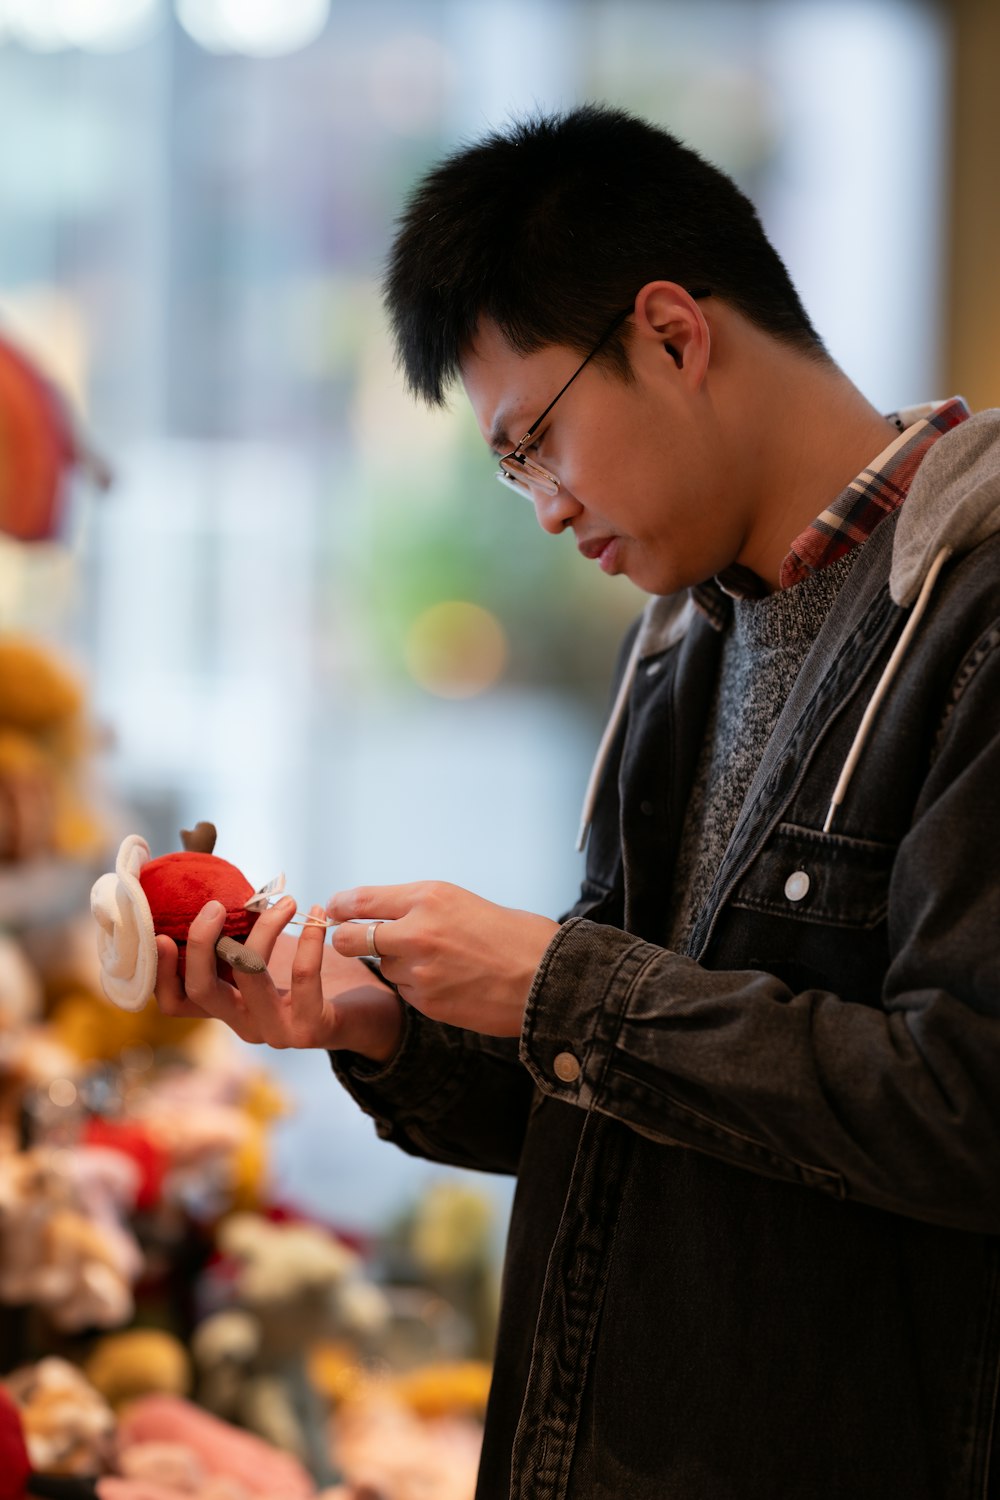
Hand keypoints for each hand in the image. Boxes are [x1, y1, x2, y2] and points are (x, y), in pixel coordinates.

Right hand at [154, 896, 403, 1062]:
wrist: (366, 1014)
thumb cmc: (313, 975)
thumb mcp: (269, 949)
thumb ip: (238, 925)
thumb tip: (209, 870)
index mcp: (227, 1006)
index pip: (176, 1002)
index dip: (162, 971)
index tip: (161, 933)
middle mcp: (243, 1024)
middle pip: (201, 989)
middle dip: (201, 942)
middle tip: (215, 905)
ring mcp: (275, 1031)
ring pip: (250, 976)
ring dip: (264, 929)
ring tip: (285, 900)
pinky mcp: (311, 1029)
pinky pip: (304, 979)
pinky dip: (309, 941)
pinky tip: (316, 914)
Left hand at [328, 881, 558, 1036]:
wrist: (545, 979)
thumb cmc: (511, 935)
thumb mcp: (461, 902)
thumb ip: (417, 907)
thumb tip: (377, 914)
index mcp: (427, 897)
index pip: (359, 900)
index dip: (340, 907)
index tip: (335, 910)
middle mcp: (416, 932)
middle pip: (350, 939)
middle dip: (348, 940)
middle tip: (356, 940)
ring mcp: (419, 971)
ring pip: (383, 967)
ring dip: (397, 964)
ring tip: (438, 961)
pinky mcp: (426, 1002)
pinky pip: (405, 991)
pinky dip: (417, 986)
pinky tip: (449, 981)